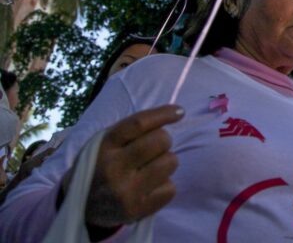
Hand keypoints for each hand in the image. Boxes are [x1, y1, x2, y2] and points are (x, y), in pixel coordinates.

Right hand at [62, 105, 183, 228]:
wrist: (83, 206)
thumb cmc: (105, 164)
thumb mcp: (108, 141)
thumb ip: (135, 128)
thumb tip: (177, 112)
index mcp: (105, 146)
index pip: (139, 123)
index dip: (163, 114)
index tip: (179, 111)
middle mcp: (113, 168)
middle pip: (160, 141)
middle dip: (164, 140)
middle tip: (155, 148)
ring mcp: (125, 192)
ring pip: (170, 162)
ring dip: (166, 162)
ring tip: (150, 169)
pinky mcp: (136, 210)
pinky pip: (170, 188)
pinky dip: (164, 185)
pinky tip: (149, 187)